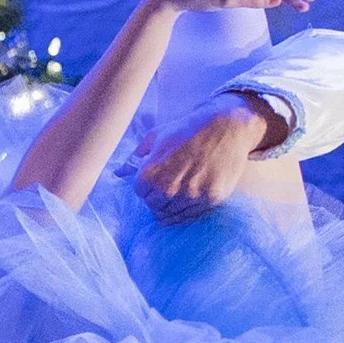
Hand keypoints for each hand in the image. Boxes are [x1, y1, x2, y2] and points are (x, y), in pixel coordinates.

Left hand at [134, 91, 292, 221]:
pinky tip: (191, 197)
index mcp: (151, 173)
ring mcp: (190, 196)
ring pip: (172, 214)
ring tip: (181, 190)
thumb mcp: (156, 137)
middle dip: (158, 198)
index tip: (157, 178)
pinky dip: (188, 210)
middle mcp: (169, 188)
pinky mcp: (210, 199)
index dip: (147, 185)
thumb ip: (135, 158)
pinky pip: (192, 215)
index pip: (140, 193)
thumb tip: (117, 173)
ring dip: (173, 206)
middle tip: (170, 185)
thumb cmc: (188, 129)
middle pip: (154, 207)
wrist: (225, 127)